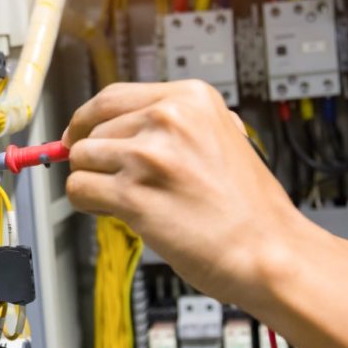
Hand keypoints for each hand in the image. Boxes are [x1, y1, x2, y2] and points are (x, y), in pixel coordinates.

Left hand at [63, 80, 317, 306]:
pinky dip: (88, 204)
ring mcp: (149, 155)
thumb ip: (175, 126)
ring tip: (123, 200)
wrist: (270, 250)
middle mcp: (168, 119)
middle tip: (110, 179)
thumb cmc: (248, 207)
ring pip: (80, 159)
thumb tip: (119, 127)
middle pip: (92, 129)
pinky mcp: (134, 195)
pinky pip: (79, 189)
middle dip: (93, 158)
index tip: (78, 135)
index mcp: (191, 98)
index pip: (111, 97)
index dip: (87, 120)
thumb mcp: (222, 137)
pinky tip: (114, 212)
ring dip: (92, 182)